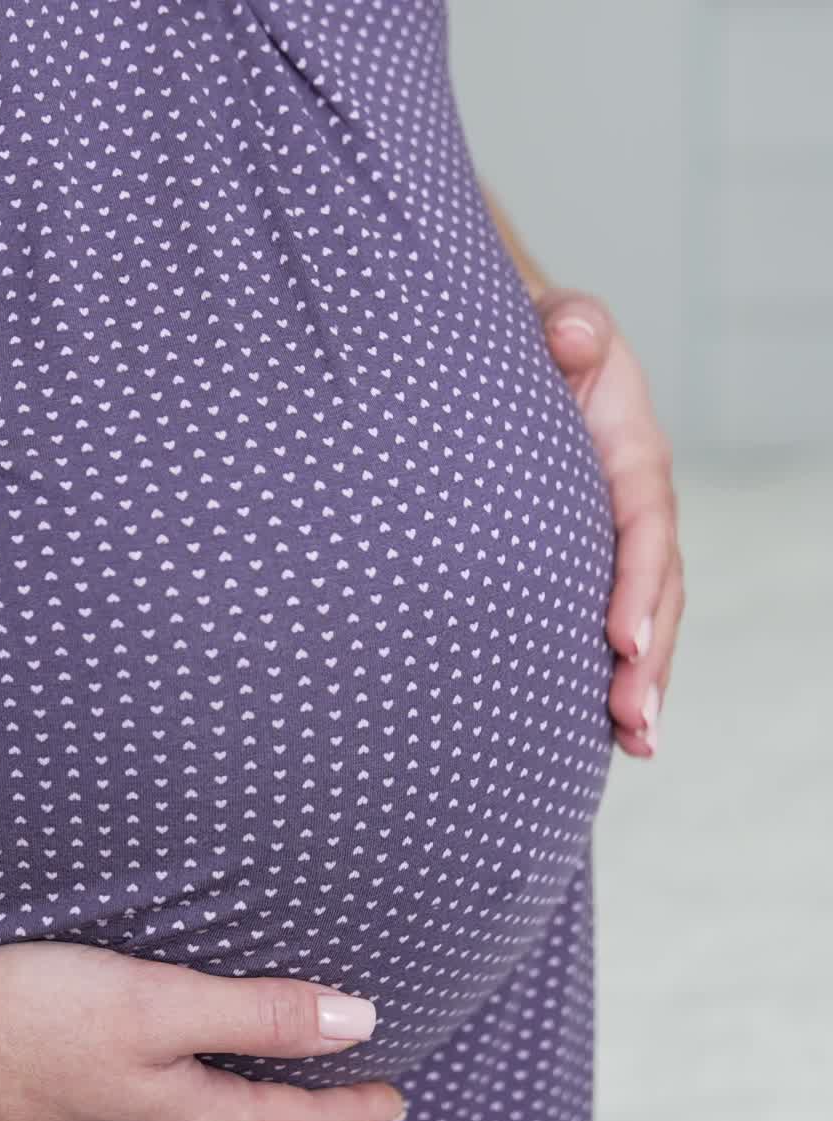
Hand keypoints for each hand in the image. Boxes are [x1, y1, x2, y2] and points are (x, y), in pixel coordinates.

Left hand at [537, 288, 684, 757]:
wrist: (518, 356)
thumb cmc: (536, 342)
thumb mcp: (557, 322)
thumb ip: (569, 326)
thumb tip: (574, 336)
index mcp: (631, 454)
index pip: (644, 528)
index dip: (638, 585)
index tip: (620, 642)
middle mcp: (633, 505)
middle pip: (655, 589)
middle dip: (649, 660)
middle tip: (634, 726)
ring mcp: (611, 538)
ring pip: (638, 616)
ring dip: (639, 682)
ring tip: (634, 745)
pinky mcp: (584, 561)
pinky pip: (603, 618)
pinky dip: (609, 671)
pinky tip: (602, 730)